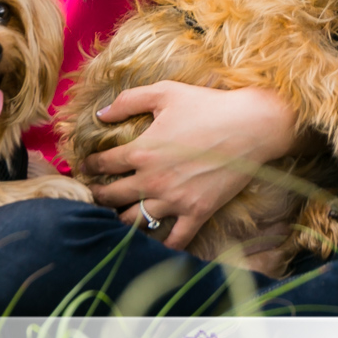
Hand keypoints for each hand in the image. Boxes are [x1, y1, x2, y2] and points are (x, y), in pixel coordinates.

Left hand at [84, 82, 298, 250]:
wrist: (251, 126)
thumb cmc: (209, 106)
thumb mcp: (166, 92)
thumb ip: (129, 101)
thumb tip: (101, 114)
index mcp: (142, 151)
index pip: (104, 164)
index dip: (90, 165)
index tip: (85, 166)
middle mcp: (153, 180)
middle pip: (112, 197)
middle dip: (98, 196)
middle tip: (93, 195)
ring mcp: (175, 200)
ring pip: (134, 221)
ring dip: (120, 220)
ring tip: (114, 218)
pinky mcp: (197, 212)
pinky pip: (174, 239)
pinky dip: (161, 244)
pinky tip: (152, 243)